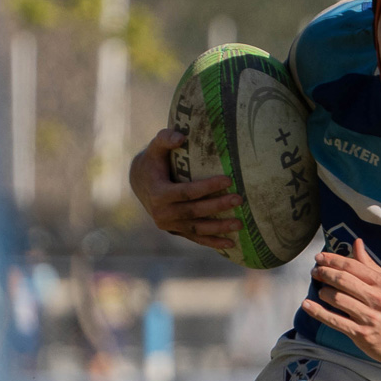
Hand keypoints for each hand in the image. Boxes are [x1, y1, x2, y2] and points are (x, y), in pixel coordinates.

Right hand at [128, 127, 242, 250]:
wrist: (140, 182)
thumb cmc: (153, 161)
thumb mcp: (155, 147)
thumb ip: (165, 138)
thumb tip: (181, 137)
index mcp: (158, 193)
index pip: (187, 191)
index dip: (208, 187)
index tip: (228, 180)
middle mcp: (162, 213)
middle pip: (194, 211)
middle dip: (218, 206)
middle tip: (239, 200)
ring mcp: (169, 225)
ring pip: (197, 228)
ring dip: (219, 228)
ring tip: (240, 223)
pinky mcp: (175, 231)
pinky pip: (196, 238)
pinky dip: (213, 242)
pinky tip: (231, 244)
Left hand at [301, 239, 380, 367]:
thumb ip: (370, 266)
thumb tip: (356, 243)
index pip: (353, 266)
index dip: (333, 260)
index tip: (320, 257)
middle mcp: (377, 299)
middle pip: (343, 281)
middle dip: (324, 273)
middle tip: (315, 271)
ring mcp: (369, 317)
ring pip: (337, 299)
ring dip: (322, 291)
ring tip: (318, 288)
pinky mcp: (361, 334)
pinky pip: (334, 321)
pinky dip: (318, 312)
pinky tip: (307, 305)